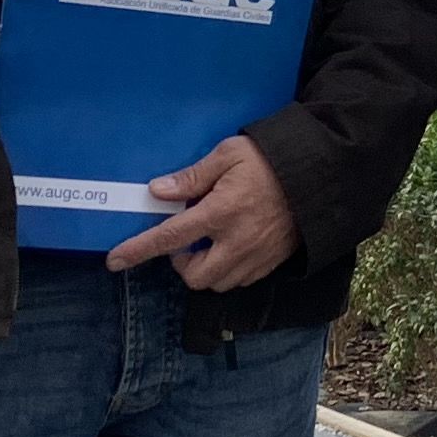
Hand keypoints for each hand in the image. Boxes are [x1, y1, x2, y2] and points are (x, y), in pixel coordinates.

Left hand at [107, 135, 300, 290]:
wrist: (320, 174)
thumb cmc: (271, 159)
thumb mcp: (229, 155)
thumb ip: (192, 177)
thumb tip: (158, 192)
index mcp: (221, 211)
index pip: (170, 237)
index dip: (138, 250)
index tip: (115, 260)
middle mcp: (237, 241)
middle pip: (194, 275)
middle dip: (182, 263)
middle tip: (187, 241)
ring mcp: (257, 255)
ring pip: (218, 282)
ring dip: (206, 269)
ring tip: (211, 242)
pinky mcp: (272, 262)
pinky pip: (241, 279)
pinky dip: (228, 270)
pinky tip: (232, 246)